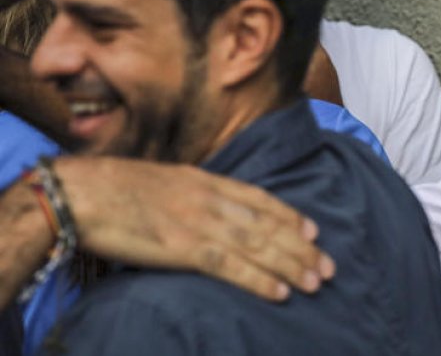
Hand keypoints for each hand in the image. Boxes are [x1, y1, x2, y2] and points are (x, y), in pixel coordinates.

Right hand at [56, 156, 334, 300]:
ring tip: (315, 281)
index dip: (291, 216)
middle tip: (328, 267)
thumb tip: (210, 206)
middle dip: (302, 248)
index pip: (261, 199)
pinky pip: (231, 267)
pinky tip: (279, 291)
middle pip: (269, 226)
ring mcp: (200, 223)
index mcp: (206, 180)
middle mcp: (211, 200)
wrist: (81, 192)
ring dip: (291, 266)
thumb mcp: (165, 181)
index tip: (314, 231)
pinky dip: (259, 280)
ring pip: (259, 246)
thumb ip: (194, 192)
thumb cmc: (114, 188)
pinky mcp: (184, 248)